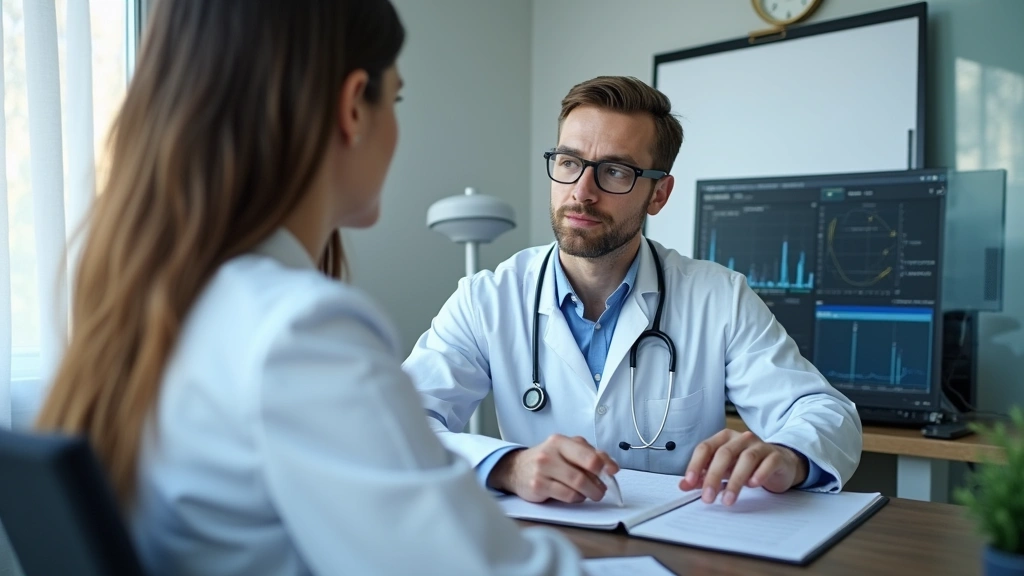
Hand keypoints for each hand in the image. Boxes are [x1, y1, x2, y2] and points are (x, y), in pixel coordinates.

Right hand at [487, 434, 618, 503]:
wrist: (515, 469)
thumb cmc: (547, 460)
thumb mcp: (566, 450)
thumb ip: (588, 454)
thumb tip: (611, 467)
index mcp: (561, 441)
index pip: (590, 453)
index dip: (605, 465)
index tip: (612, 472)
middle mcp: (551, 452)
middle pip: (585, 471)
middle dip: (598, 484)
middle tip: (602, 490)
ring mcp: (543, 469)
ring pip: (577, 485)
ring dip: (590, 493)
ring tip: (592, 495)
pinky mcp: (538, 485)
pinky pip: (567, 495)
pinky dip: (576, 498)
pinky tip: (576, 496)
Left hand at [679, 429, 807, 505]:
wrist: (780, 463)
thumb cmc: (748, 465)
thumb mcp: (724, 469)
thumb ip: (703, 476)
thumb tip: (684, 485)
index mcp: (724, 438)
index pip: (705, 448)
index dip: (696, 465)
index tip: (689, 483)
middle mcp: (741, 439)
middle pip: (724, 454)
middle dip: (713, 476)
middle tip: (708, 497)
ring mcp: (760, 446)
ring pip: (746, 459)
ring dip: (735, 481)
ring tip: (728, 499)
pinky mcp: (776, 456)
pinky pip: (768, 462)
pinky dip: (759, 474)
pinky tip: (753, 485)